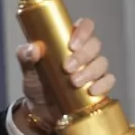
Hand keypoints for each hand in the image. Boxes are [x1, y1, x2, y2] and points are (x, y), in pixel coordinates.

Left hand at [15, 18, 115, 134]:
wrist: (40, 108)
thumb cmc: (36, 81)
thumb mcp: (28, 68)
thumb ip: (26, 56)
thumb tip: (34, 48)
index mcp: (69, 41)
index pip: (84, 26)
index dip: (83, 31)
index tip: (72, 45)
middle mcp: (84, 52)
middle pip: (94, 45)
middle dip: (82, 56)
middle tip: (67, 68)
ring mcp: (93, 68)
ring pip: (102, 62)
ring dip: (90, 71)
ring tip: (74, 82)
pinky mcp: (99, 84)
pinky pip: (108, 80)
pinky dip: (103, 84)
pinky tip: (92, 90)